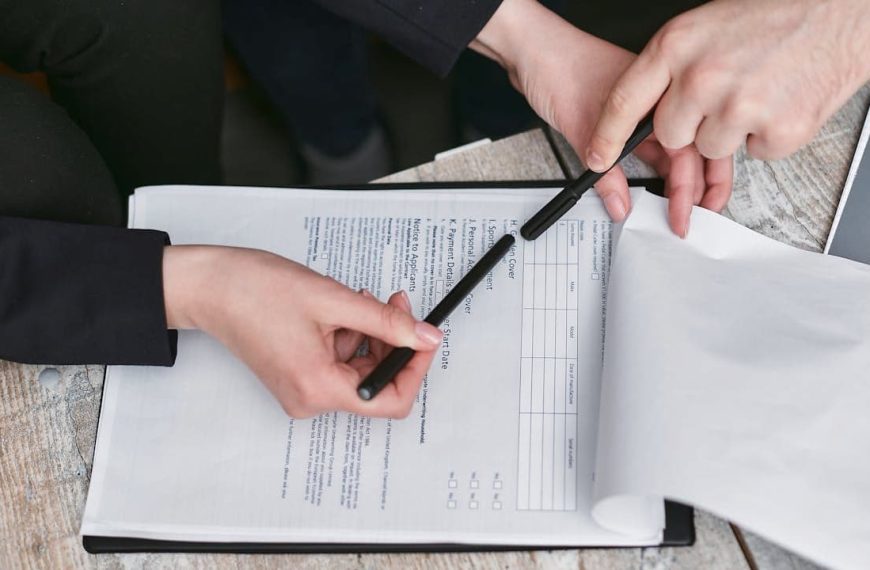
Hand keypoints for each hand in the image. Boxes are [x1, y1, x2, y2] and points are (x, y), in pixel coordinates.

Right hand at [162, 245, 441, 417]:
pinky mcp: (298, 378)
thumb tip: (426, 338)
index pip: (390, 400)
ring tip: (356, 300)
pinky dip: (350, 336)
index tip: (425, 336)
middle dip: (392, 341)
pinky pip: (340, 363)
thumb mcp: (334, 300)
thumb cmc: (256, 290)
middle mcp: (310, 400)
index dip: (414, 367)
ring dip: (370, 334)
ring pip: (360, 369)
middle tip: (394, 303)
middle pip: (376, 382)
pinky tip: (340, 310)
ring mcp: (303, 391)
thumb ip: (387, 322)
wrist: (211, 287)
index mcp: (318, 388)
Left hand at [471, 0, 732, 236]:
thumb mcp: (583, 129)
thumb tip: (620, 205)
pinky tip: (649, 189)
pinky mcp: (621, 121)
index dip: (691, 186)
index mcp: (660, 98)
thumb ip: (605, 174)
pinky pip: (642, 151)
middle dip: (693, 188)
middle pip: (685, 152)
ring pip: (666, 152)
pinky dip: (648, 171)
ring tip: (677, 210)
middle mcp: (655, 105)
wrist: (532, 51)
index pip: (687, 147)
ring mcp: (639, 114)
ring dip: (673, 181)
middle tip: (691, 218)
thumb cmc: (561, 67)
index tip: (686, 213)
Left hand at [586, 0, 869, 228]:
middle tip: (724, 94)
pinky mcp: (775, 131)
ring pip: (711, 148)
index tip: (596, 158)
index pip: (623, 101)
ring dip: (733, 130)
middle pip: (670, 134)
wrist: (846, 11)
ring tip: (760, 89)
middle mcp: (702, 77)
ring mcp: (739, 107)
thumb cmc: (780, 13)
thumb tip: (647, 109)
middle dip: (692, 123)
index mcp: (678, 45)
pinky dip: (769, 135)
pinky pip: (755, 154)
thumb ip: (673, 68)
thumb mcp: (708, 28)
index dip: (606, 136)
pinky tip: (781, 102)